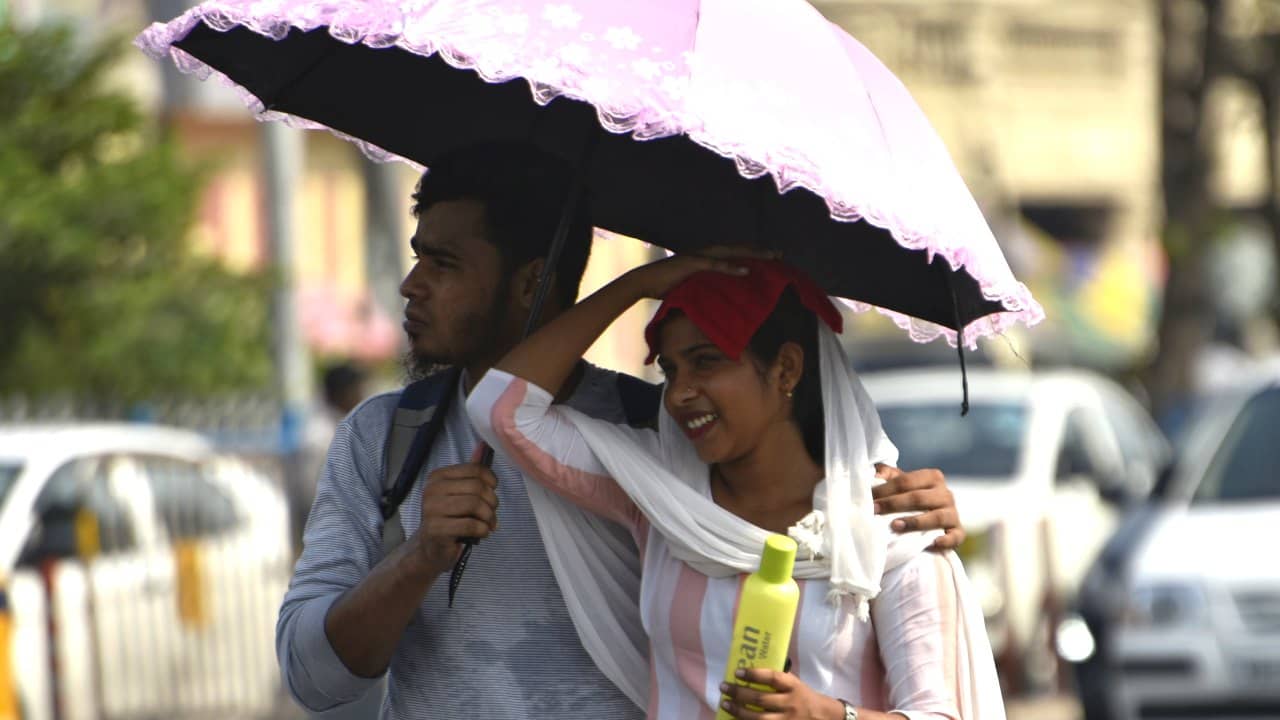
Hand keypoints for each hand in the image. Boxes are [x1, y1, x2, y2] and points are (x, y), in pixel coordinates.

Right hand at [412, 462, 498, 577]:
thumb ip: (471, 471)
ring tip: (487, 525)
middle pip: (477, 487)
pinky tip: (480, 534)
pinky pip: (470, 525)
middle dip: (491, 503)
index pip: (475, 469)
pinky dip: (482, 530)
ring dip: (488, 518)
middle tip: (491, 515)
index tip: (492, 493)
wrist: (430, 549)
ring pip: (475, 505)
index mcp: (438, 477)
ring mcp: (431, 509)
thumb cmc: (449, 518)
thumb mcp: (460, 493)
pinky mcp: (435, 529)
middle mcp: (431, 490)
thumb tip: (483, 445)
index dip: (491, 482)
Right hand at [624, 246, 777, 298]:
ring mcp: (699, 256)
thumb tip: (718, 299)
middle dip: (760, 251)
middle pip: (738, 249)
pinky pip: (715, 265)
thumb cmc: (667, 285)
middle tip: (781, 254)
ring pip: (731, 253)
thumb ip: (706, 288)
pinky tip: (746, 270)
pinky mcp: (692, 264)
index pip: (735, 253)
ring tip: (771, 258)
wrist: (644, 281)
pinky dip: (731, 267)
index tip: (773, 258)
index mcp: (707, 256)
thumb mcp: (692, 287)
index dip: (754, 254)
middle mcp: (706, 252)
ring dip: (752, 254)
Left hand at [719, 668, 845, 718]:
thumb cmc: (802, 696)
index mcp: (793, 687)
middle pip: (761, 699)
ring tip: (725, 704)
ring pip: (758, 718)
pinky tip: (735, 719)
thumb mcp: (794, 684)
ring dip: (738, 711)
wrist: (822, 717)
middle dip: (739, 693)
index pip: (773, 678)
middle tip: (724, 687)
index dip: (754, 674)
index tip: (737, 672)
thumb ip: (777, 680)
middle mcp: (790, 704)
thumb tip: (749, 671)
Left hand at [872, 465, 964, 550]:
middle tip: (874, 511)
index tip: (869, 498)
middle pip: (919, 498)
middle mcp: (946, 494)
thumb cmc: (910, 498)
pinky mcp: (958, 533)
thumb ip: (887, 475)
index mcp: (932, 477)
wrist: (929, 518)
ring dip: (915, 522)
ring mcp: (953, 514)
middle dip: (894, 504)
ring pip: (937, 517)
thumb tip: (875, 473)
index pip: (907, 481)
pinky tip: (933, 543)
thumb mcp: (900, 483)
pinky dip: (946, 540)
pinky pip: (955, 537)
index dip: (886, 489)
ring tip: (895, 526)